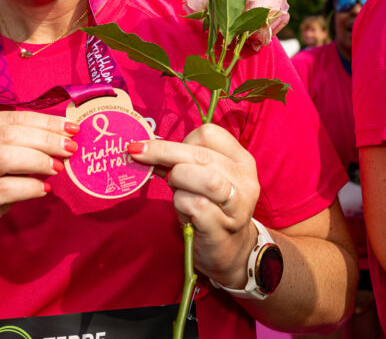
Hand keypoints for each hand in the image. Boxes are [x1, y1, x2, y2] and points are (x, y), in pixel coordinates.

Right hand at [0, 111, 78, 262]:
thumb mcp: (7, 165)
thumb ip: (26, 148)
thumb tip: (65, 137)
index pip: (12, 118)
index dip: (44, 122)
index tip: (72, 128)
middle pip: (8, 135)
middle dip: (45, 140)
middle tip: (70, 148)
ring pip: (3, 157)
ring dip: (37, 161)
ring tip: (58, 168)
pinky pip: (2, 189)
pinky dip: (27, 187)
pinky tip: (44, 190)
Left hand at [128, 123, 259, 287]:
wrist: (229, 252)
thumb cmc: (210, 209)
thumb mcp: (200, 179)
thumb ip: (179, 161)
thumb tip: (142, 146)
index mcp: (241, 160)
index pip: (209, 134)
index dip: (182, 140)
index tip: (167, 154)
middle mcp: (245, 180)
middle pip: (199, 154)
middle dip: (163, 153)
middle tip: (141, 156)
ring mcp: (237, 205)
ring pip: (202, 177)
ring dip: (177, 179)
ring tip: (174, 189)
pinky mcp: (223, 227)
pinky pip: (195, 204)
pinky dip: (180, 203)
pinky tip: (183, 211)